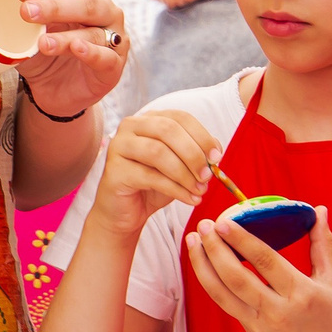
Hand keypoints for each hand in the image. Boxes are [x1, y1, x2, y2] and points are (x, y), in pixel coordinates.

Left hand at [14, 0, 127, 118]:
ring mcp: (113, 38)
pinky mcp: (114, 66)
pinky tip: (76, 49)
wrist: (55, 92)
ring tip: (42, 42)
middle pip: (85, 0)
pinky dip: (91, 53)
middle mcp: (105, 11)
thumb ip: (21, 18)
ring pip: (94, 31)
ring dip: (66, 35)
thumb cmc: (46, 53)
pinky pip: (107, 57)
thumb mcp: (28, 32)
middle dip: (54, 5)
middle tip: (26, 12)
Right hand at [92, 108, 220, 236]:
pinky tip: (189, 199)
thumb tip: (216, 150)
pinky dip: (176, 189)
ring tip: (199, 190)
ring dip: (185, 173)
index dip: (202, 136)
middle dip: (193, 154)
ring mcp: (119, 146)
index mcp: (149, 119)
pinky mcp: (114, 170)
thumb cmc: (153, 186)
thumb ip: (196, 153)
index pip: (180, 118)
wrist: (125, 213)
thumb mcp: (180, 166)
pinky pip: (150, 177)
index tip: (217, 157)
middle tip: (208, 176)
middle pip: (168, 130)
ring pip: (158, 152)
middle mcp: (131, 126)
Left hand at [184, 206, 331, 331]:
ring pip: (222, 294)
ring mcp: (262, 326)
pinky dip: (213, 283)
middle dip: (214, 249)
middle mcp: (278, 311)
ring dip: (203, 266)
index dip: (241, 240)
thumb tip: (320, 209)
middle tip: (202, 226)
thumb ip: (323, 244)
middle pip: (236, 277)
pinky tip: (205, 264)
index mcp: (301, 293)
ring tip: (192, 241)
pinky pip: (227, 305)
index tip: (223, 221)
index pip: (265, 261)